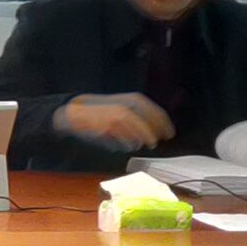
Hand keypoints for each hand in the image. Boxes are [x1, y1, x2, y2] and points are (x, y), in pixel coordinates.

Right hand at [59, 95, 175, 151]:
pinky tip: (133, 146)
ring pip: (138, 129)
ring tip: (151, 144)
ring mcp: (116, 117)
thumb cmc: (100, 112)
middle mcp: (124, 107)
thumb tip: (153, 127)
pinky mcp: (108, 127)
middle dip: (158, 129)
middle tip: (164, 138)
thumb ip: (135, 114)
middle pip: (148, 119)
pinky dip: (130, 142)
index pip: (152, 109)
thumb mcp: (119, 107)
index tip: (170, 131)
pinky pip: (123, 137)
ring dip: (146, 137)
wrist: (76, 114)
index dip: (163, 121)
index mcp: (129, 99)